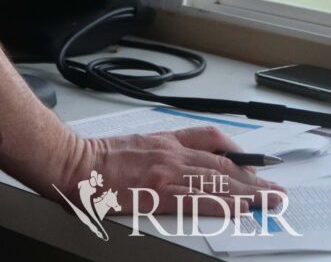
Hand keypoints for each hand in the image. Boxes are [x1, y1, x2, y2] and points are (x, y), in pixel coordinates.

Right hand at [73, 125, 284, 215]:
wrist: (73, 163)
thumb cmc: (97, 158)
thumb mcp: (133, 143)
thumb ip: (157, 151)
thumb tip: (176, 164)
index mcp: (163, 140)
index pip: (210, 139)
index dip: (236, 152)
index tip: (252, 164)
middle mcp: (170, 153)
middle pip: (221, 163)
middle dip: (252, 177)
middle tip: (273, 189)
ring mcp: (166, 172)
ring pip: (217, 179)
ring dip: (249, 191)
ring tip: (269, 200)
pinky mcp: (158, 192)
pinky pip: (199, 198)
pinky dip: (224, 202)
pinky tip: (239, 208)